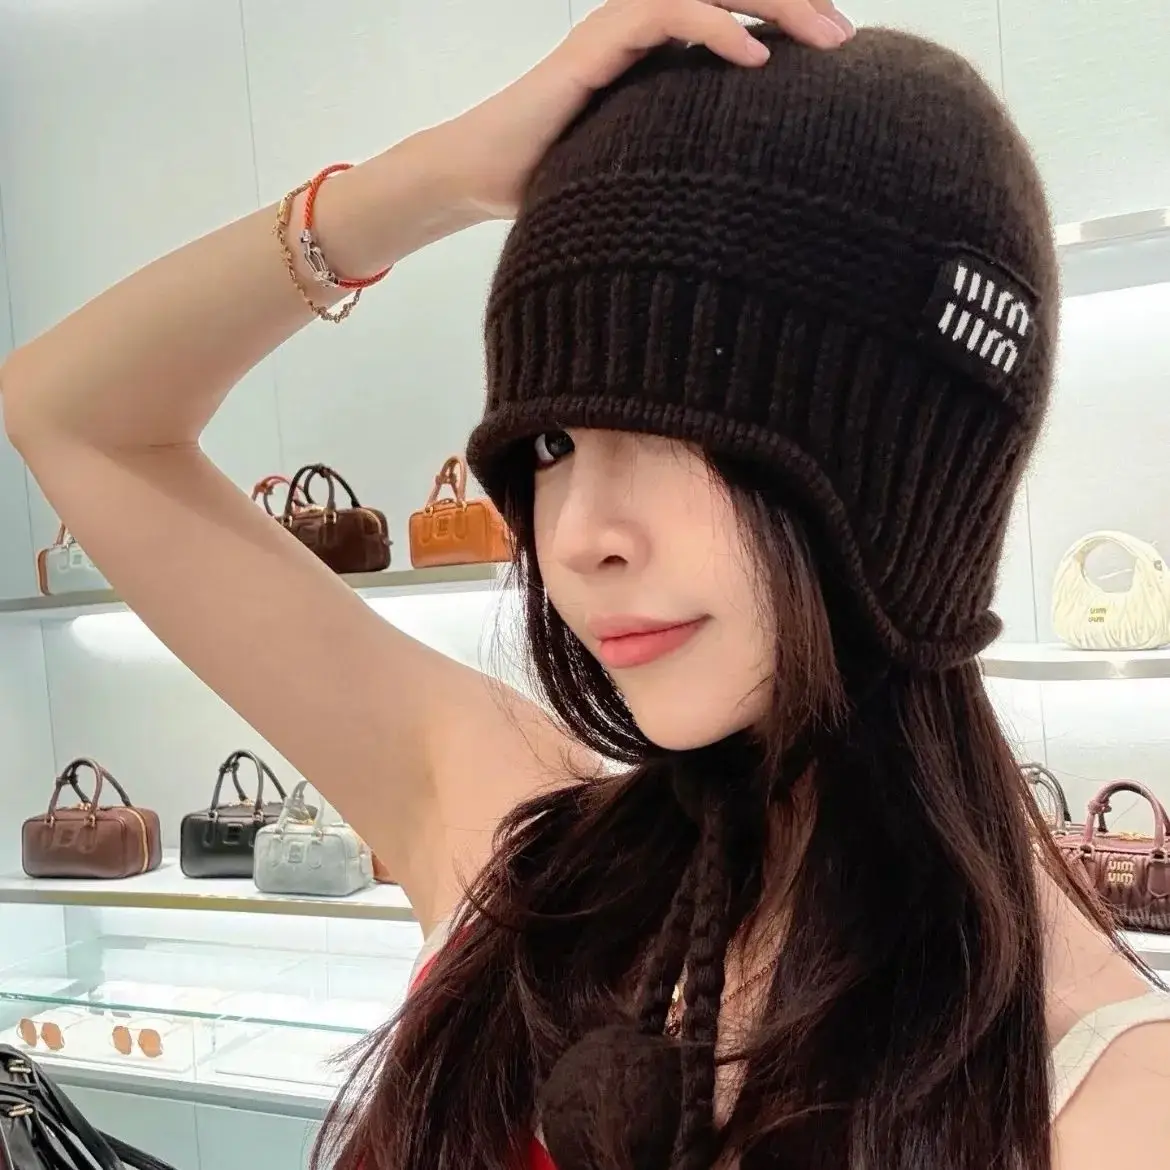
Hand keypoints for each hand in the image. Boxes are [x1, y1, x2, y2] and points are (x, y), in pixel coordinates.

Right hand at [443, 0, 854, 217]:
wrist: (481, 176)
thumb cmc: (556, 182)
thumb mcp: (640, 172)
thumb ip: (686, 165)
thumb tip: (746, 208)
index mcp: (657, 54)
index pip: (735, 15)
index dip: (788, 24)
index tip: (838, 57)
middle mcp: (641, 29)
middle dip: (797, 7)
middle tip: (847, 41)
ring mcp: (617, 30)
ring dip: (773, 6)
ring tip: (824, 38)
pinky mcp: (595, 46)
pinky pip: (665, 14)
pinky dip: (715, 28)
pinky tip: (755, 57)